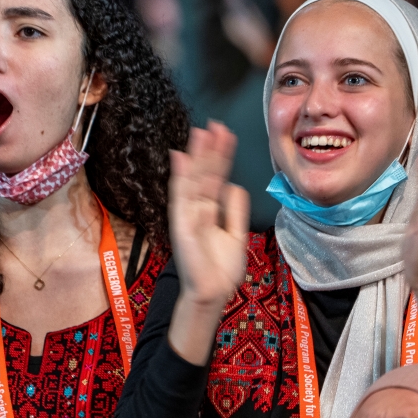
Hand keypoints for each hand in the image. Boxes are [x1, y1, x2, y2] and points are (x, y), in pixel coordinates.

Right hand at [169, 121, 249, 308]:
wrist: (213, 292)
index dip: (220, 156)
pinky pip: (181, 196)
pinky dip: (181, 177)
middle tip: (215, 125)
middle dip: (209, 150)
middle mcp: (196, 208)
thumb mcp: (237, 232)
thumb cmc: (221, 268)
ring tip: (203, 132)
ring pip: (193, 179)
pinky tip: (182, 158)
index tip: (226, 135)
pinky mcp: (180, 224)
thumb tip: (233, 184)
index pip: (215, 177)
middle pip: (203, 173)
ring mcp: (187, 215)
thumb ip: (235, 209)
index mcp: (209, 210)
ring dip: (197, 156)